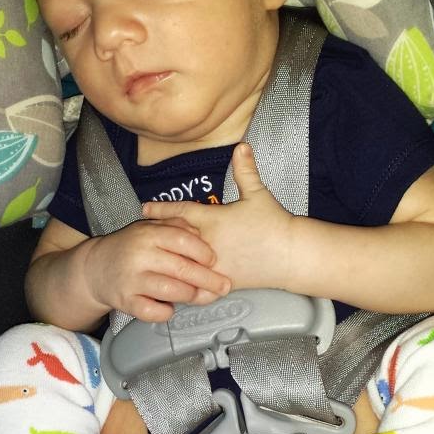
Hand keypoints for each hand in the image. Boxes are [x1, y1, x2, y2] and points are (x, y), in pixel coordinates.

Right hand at [86, 218, 231, 321]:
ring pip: (170, 291)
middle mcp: (140, 255)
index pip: (182, 240)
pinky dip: (165, 312)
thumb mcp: (149, 228)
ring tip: (201, 296)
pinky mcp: (125, 301)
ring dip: (191, 296)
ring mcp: (131, 279)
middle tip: (224, 286)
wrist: (94, 268)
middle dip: (208, 280)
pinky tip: (170, 307)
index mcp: (148, 234)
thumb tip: (201, 235)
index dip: (203, 252)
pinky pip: (152, 311)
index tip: (214, 260)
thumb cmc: (131, 247)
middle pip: (181, 268)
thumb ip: (175, 226)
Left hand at [142, 143, 293, 290]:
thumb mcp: (258, 193)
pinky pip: (198, 287)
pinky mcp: (222, 282)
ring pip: (182, 263)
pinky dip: (186, 287)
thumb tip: (242, 146)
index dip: (161, 208)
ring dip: (168, 259)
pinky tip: (175, 287)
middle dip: (159, 234)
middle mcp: (208, 243)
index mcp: (213, 219)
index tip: (144, 208)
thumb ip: (245, 170)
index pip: (180, 212)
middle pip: (174, 238)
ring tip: (153, 258)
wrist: (291, 254)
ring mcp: (213, 265)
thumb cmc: (274, 224)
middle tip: (142, 232)